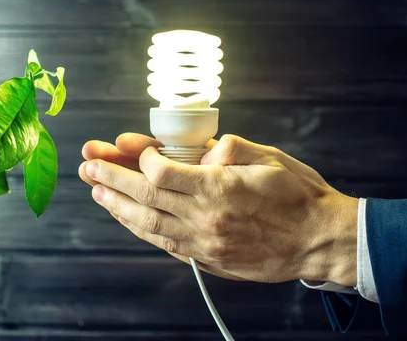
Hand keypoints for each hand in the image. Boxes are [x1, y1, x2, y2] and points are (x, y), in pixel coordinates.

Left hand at [79, 134, 357, 285]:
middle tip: (86, 165)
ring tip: (96, 191)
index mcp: (219, 189)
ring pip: (148, 224)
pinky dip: (141, 228)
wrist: (320, 241)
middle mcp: (205, 219)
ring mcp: (204, 243)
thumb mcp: (270, 157)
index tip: (135, 148)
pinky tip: (126, 217)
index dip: (142, 157)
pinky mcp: (207, 259)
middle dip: (111, 179)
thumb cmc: (298, 195)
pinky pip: (164, 243)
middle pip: (145, 197)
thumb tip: (198, 152)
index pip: (162, 172)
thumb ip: (228, 150)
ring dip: (118, 206)